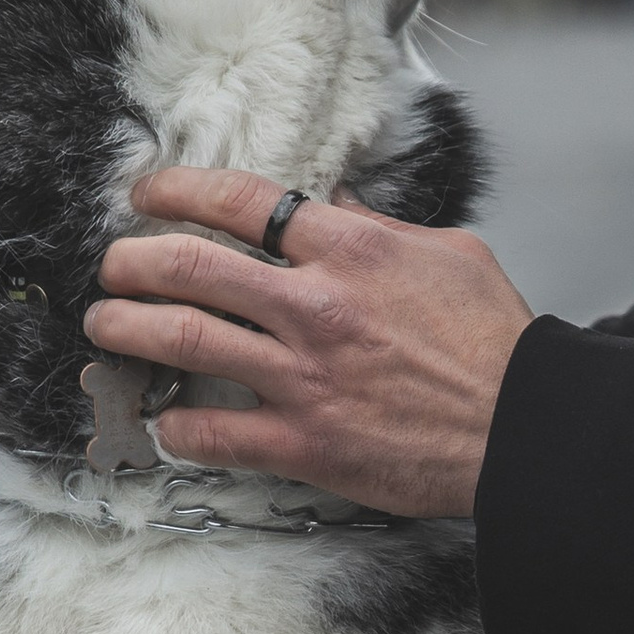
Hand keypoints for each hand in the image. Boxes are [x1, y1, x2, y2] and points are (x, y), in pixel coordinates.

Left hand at [81, 167, 532, 520]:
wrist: (527, 431)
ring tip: (106, 325)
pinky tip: (162, 419)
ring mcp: (304, 377)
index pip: (240, 200)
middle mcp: (317, 306)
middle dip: (132, 260)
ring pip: (181, 338)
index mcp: (353, 250)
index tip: (149, 195)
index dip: (177, 190)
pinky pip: (210, 432)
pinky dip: (174, 425)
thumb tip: (334, 202)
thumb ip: (383, 227)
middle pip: (189, 264)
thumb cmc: (497, 347)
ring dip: (126, 329)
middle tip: (114, 265)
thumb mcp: (452, 254)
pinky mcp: (303, 443)